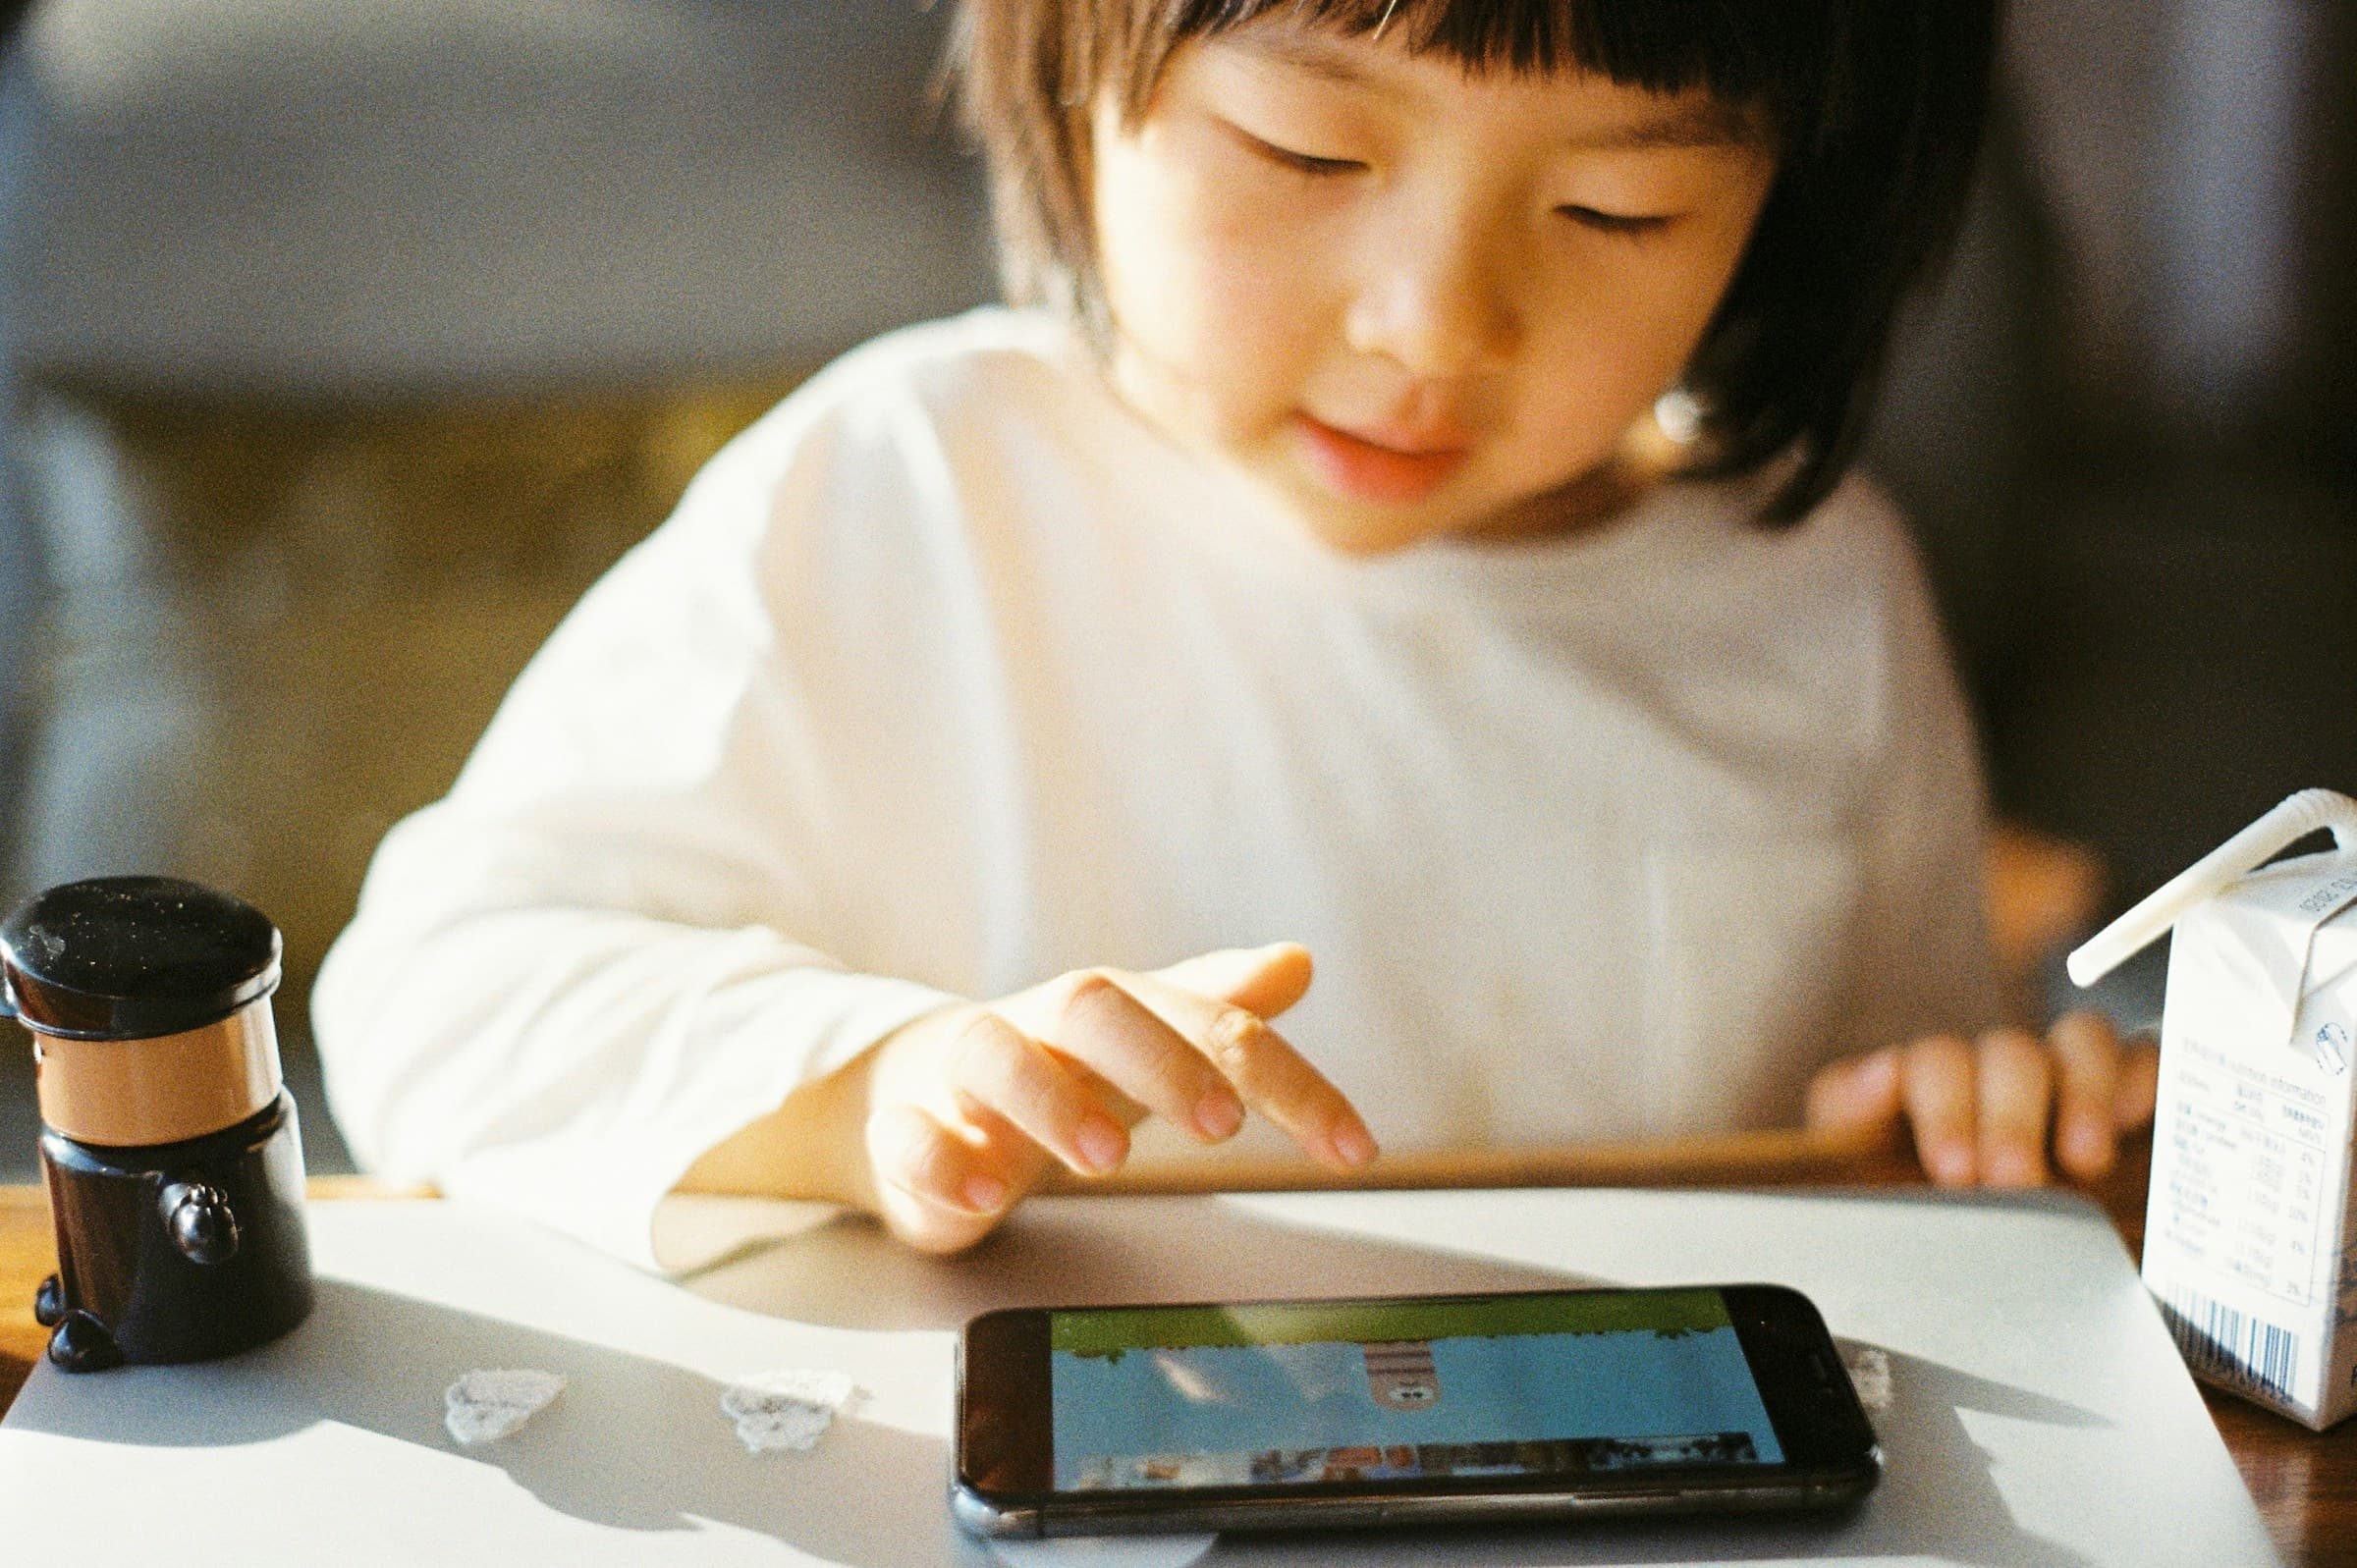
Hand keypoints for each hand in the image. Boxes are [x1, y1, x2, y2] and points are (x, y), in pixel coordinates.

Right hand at [859, 943, 1375, 1251]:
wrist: (914, 1093)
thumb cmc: (1052, 1067)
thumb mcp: (1142, 1039)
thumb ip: (1216, 1008)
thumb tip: (1298, 960)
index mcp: (1111, 1009)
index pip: (1207, 1021)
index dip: (1287, 1081)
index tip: (1352, 1147)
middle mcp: (1038, 1028)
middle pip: (1091, 1006)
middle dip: (1161, 1061)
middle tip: (1222, 1125)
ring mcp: (963, 1077)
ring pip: (992, 1053)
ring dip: (1050, 1100)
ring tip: (1106, 1158)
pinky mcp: (905, 1132)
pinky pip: (907, 1131)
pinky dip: (941, 1156)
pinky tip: (985, 1191)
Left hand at [1805, 1011, 2159, 1186]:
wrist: (1959, 1257)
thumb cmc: (1902, 1204)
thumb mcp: (1858, 1168)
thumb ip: (1851, 1114)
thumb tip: (1883, 1072)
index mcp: (1927, 1083)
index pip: (1935, 1063)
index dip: (1947, 1109)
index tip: (1956, 1170)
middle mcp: (1997, 1070)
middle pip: (2011, 1054)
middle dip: (2013, 1117)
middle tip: (2015, 1180)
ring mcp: (2066, 1077)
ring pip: (2080, 1041)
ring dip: (2085, 1093)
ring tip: (2086, 1159)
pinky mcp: (2127, 1097)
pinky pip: (2144, 1060)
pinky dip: (2143, 1079)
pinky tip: (2140, 1119)